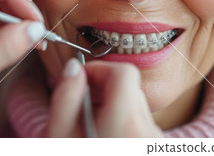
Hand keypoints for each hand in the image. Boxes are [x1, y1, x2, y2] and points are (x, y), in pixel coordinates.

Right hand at [47, 59, 162, 136]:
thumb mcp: (58, 133)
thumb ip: (65, 95)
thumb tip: (74, 67)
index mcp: (124, 124)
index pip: (124, 72)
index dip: (99, 69)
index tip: (82, 78)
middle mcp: (146, 132)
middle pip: (129, 87)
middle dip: (104, 87)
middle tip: (82, 102)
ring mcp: (153, 140)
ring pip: (135, 104)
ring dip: (113, 105)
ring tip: (92, 125)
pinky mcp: (155, 147)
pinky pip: (140, 122)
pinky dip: (122, 121)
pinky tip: (105, 136)